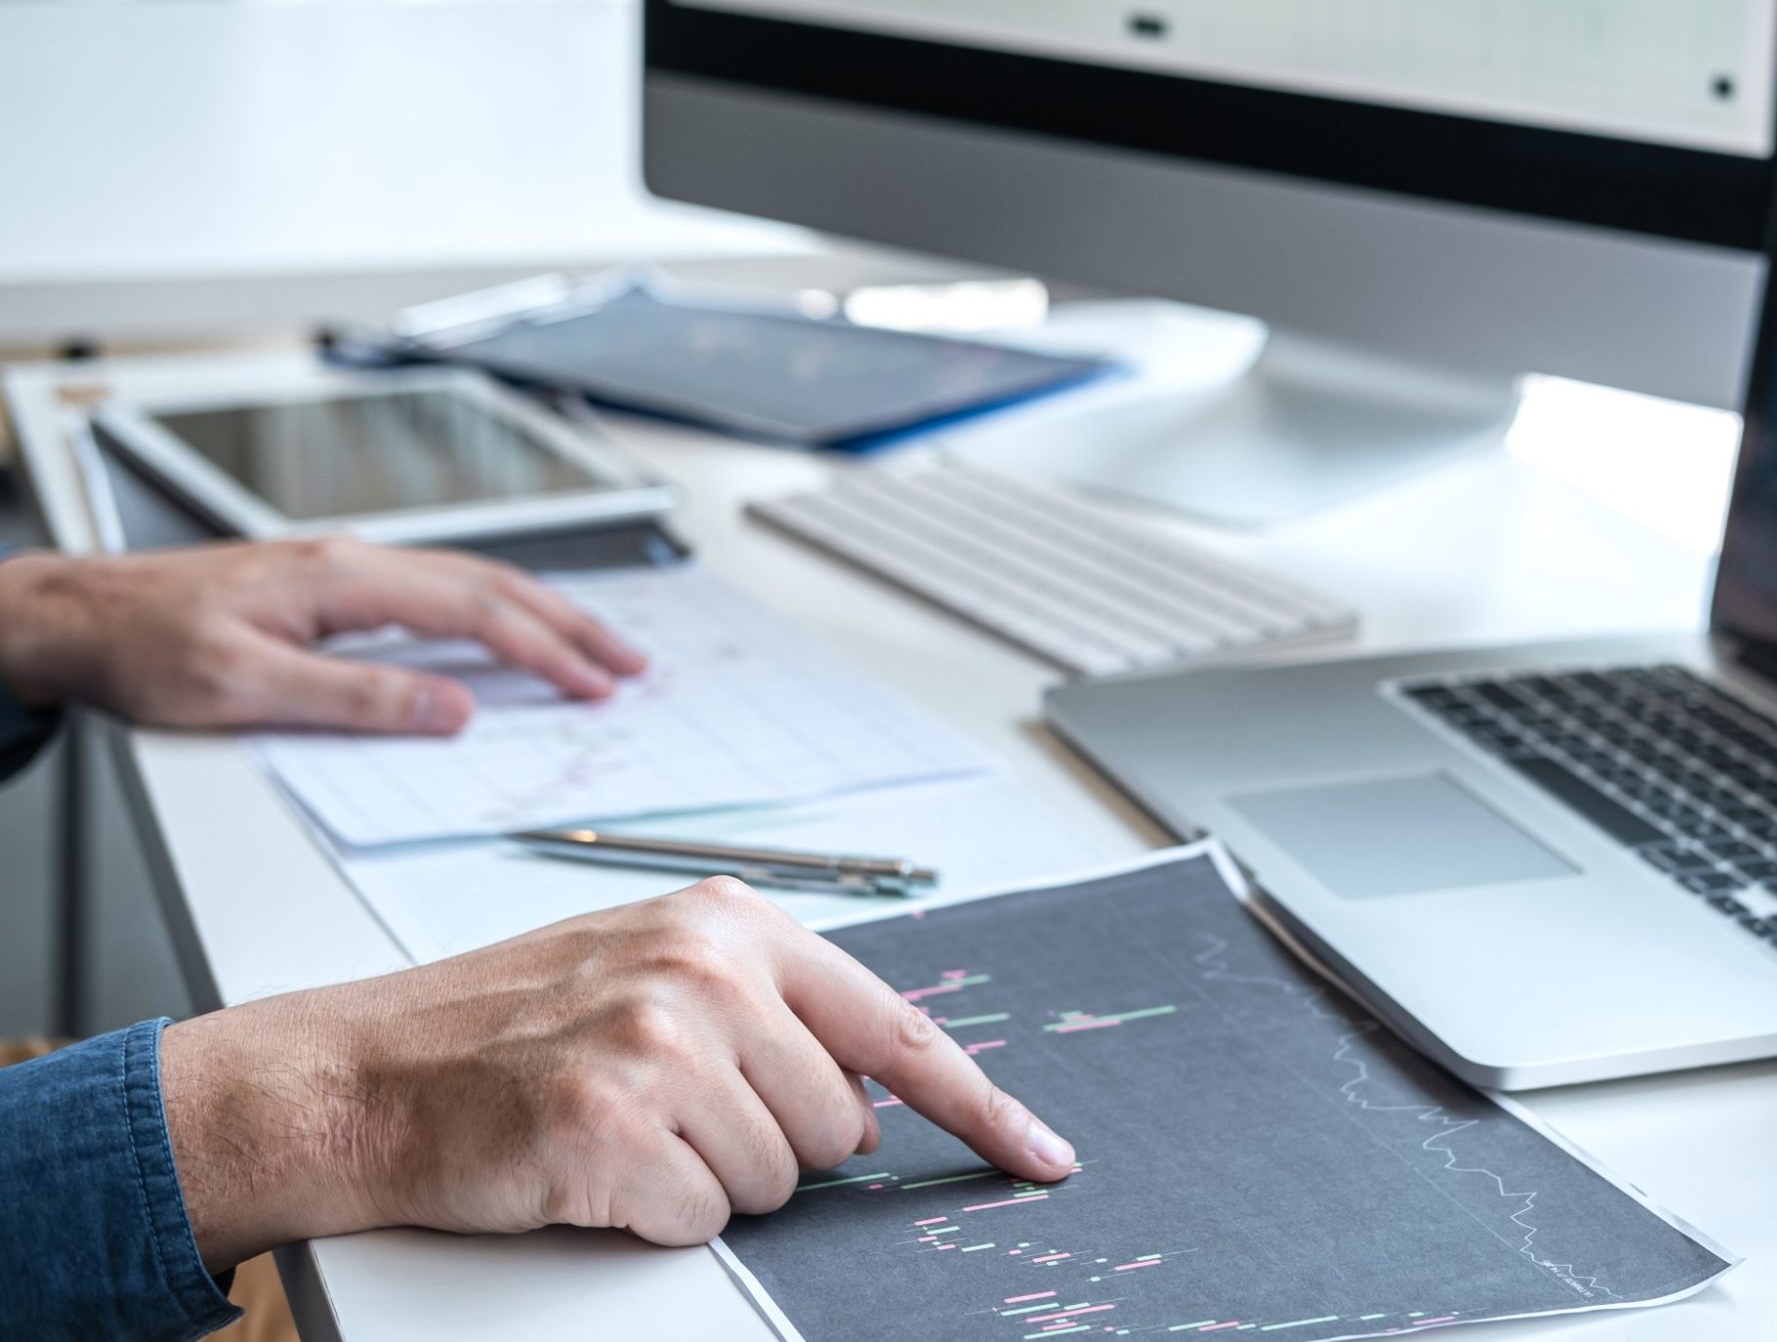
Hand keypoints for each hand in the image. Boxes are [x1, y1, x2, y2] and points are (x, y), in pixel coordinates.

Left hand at [0, 539, 644, 733]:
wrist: (78, 615)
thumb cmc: (145, 650)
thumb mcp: (247, 690)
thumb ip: (357, 700)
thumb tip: (453, 709)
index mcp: (346, 581)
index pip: (477, 613)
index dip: (548, 651)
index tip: (598, 683)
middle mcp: (356, 562)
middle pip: (493, 586)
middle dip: (572, 625)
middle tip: (631, 662)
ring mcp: (346, 568)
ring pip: (472, 580)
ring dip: (541, 613)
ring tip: (593, 645)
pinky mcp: (332, 583)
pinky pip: (439, 587)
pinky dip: (494, 609)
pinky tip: (506, 626)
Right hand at [157, 878, 1077, 1267]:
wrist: (363, 1071)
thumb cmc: (507, 1027)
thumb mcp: (650, 966)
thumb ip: (769, 1006)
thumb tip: (876, 1093)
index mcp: (732, 925)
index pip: (897, 1029)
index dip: (980, 1105)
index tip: (1042, 1155)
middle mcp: (707, 973)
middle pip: (837, 1128)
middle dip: (770, 1146)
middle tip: (671, 1115)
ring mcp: (659, 1047)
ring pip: (775, 1183)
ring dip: (706, 1183)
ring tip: (622, 1131)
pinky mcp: (612, 1129)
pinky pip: (701, 1222)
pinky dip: (652, 1218)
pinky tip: (589, 1168)